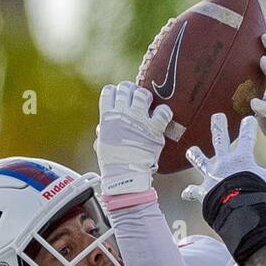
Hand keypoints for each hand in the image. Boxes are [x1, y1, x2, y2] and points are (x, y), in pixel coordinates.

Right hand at [93, 81, 173, 198]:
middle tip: (134, 97)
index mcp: (107, 116)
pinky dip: (164, 112)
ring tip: (147, 102)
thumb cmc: (112, 163)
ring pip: (143, 94)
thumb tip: (101, 129)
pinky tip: (162, 115)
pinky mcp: (154, 128)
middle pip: (126, 89)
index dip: (115, 92)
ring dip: (145, 96)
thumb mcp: (102, 144)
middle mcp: (122, 113)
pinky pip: (163, 112)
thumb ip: (103, 132)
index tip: (118, 97)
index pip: (109, 92)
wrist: (126, 176)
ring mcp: (138, 119)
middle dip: (130, 90)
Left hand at [181, 114, 265, 215]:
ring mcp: (211, 177)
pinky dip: (191, 193)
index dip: (248, 126)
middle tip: (216, 115)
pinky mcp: (203, 193)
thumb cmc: (260, 195)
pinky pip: (195, 193)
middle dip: (218, 125)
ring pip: (201, 161)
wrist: (241, 215)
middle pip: (220, 139)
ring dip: (196, 155)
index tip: (248, 118)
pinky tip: (186, 193)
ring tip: (190, 150)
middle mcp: (224, 163)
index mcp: (242, 158)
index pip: (247, 136)